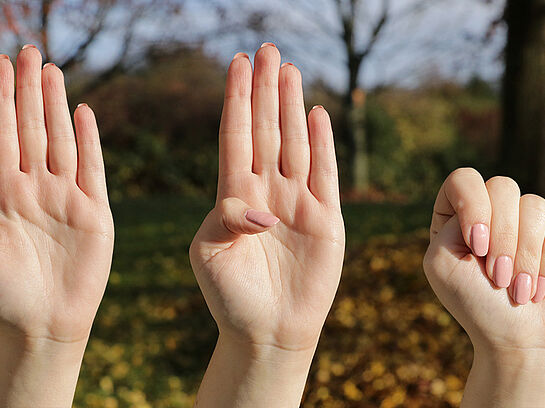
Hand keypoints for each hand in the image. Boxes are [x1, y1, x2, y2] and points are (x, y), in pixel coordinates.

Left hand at [0, 46, 113, 406]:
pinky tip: (82, 114)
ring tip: (51, 71)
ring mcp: (66, 197)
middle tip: (27, 50)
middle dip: (26, 91)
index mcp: (2, 193)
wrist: (45, 321)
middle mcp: (33, 188)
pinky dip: (87, 141)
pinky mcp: (94, 210)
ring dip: (54, 107)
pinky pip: (91, 169)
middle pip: (29, 130)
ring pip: (58, 141)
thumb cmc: (5, 290)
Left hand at [190, 44, 344, 406]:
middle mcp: (265, 191)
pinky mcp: (325, 218)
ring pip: (293, 142)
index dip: (236, 100)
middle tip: (267, 50)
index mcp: (233, 195)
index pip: (234, 136)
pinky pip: (325, 173)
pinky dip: (322, 145)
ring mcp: (296, 201)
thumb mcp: (210, 254)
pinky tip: (316, 114)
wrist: (268, 330)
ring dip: (291, 106)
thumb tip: (259, 206)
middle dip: (265, 90)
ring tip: (289, 70)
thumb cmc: (230, 296)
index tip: (237, 64)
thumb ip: (224, 220)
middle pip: (264, 129)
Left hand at [423, 168, 544, 406]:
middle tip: (496, 276)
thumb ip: (451, 225)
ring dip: (524, 253)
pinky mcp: (543, 234)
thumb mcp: (442, 263)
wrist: (513, 338)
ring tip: (514, 287)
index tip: (477, 246)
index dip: (473, 204)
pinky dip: (541, 258)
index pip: (462, 180)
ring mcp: (518, 221)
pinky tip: (533, 286)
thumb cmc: (473, 303)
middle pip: (501, 187)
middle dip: (503, 237)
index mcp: (452, 217)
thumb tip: (483, 202)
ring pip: (531, 204)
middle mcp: (485, 212)